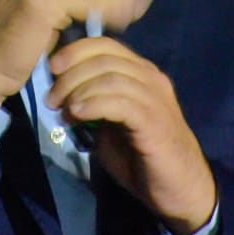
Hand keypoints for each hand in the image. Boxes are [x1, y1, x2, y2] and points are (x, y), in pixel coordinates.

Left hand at [47, 37, 215, 234]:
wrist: (182, 189)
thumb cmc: (143, 158)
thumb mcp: (112, 124)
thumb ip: (94, 104)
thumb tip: (63, 95)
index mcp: (141, 73)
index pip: (106, 45)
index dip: (75, 50)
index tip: (51, 68)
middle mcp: (151, 78)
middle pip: (105, 58)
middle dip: (71, 74)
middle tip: (52, 98)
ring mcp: (156, 98)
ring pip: (111, 77)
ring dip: (79, 90)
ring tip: (62, 110)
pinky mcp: (155, 122)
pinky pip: (121, 103)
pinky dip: (94, 104)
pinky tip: (77, 115)